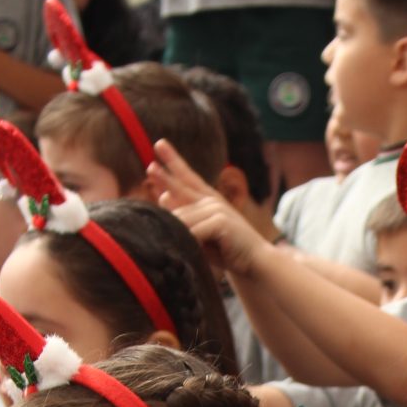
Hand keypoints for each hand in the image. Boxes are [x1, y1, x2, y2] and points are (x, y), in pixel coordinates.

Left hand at [151, 140, 262, 276]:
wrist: (256, 262)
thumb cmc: (227, 251)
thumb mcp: (202, 234)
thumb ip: (184, 217)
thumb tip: (162, 197)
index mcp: (208, 201)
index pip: (187, 177)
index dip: (173, 160)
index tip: (160, 144)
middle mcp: (211, 200)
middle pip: (181, 187)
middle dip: (165, 178)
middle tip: (150, 168)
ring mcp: (216, 208)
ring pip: (182, 219)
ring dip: (177, 233)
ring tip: (179, 242)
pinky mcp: (221, 221)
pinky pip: (193, 231)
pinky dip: (190, 241)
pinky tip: (190, 247)